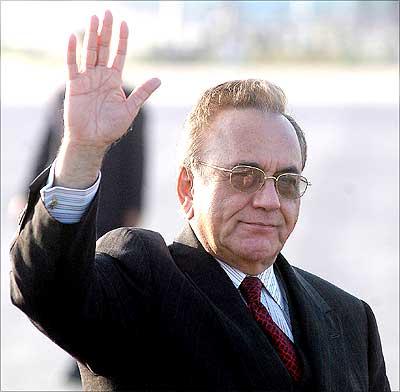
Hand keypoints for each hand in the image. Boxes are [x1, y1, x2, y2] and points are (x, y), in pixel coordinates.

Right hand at [64, 10, 159, 149]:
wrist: (92, 140)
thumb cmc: (111, 127)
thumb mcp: (130, 109)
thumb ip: (142, 93)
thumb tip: (159, 79)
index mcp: (114, 80)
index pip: (119, 55)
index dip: (122, 39)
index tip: (124, 23)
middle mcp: (101, 76)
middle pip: (103, 48)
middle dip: (106, 31)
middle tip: (107, 12)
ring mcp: (87, 79)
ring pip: (89, 53)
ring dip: (91, 35)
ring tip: (94, 18)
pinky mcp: (74, 85)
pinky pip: (72, 65)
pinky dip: (72, 52)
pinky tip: (73, 37)